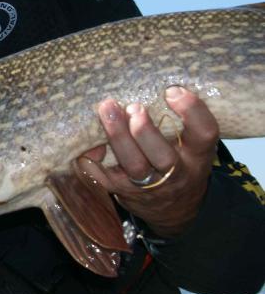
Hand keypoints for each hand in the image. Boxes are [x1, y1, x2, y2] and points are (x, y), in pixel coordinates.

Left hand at [78, 86, 219, 237]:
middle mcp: (177, 173)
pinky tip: (87, 142)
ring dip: (118, 136)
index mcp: (197, 156)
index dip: (192, 112)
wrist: (174, 210)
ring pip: (134, 165)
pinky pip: (103, 176)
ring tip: (107, 109)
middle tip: (133, 107)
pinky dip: (92, 158)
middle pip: (163, 156)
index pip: (204, 134)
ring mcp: (149, 186)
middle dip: (145, 131)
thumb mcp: (191, 146)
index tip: (172, 91)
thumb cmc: (179, 163)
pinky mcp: (123, 192)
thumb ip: (179, 122)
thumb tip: (148, 83)